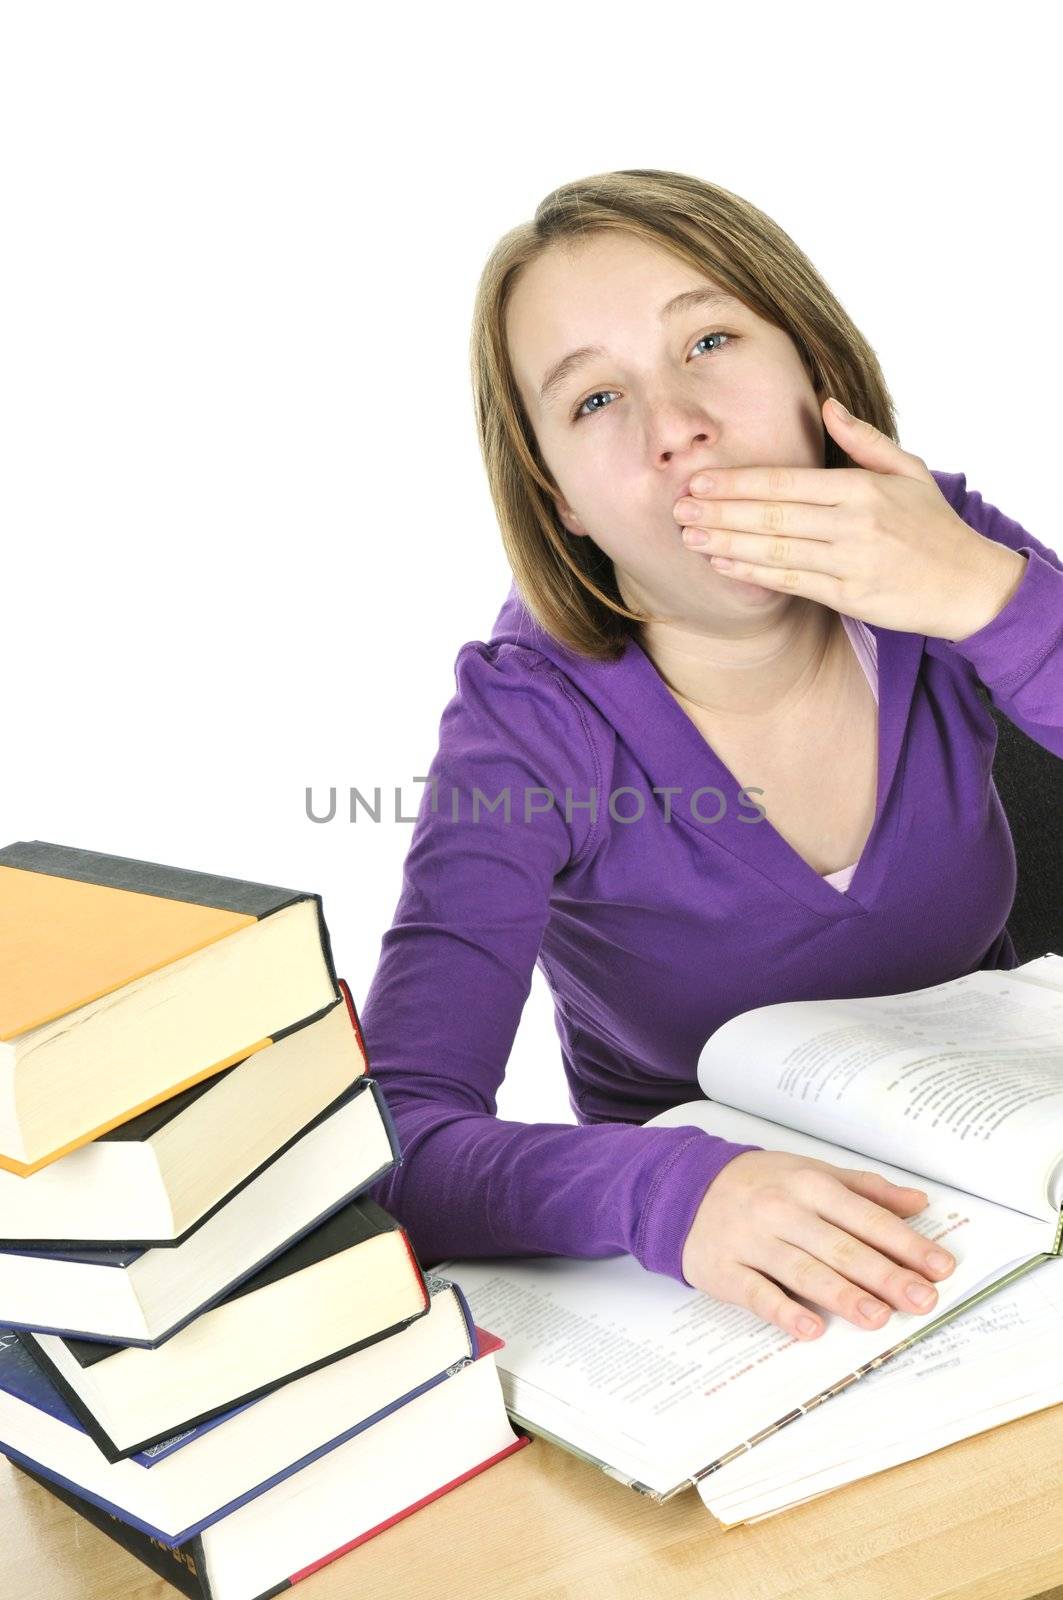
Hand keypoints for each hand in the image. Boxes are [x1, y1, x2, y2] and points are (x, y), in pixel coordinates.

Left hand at [672, 397, 1026, 641]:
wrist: (968, 584)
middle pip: (772, 516)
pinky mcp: (848, 596)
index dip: (738, 483)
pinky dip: (753, 574)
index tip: (701, 481)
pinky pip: (791, 583)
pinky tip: (723, 565)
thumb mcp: (908, 470)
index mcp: (862, 488)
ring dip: (726, 545)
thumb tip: (826, 403)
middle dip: (720, 512)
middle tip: (678, 509)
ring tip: (689, 538)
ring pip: (775, 551)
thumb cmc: (935, 526)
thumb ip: (863, 439)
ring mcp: (849, 562)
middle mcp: (853, 524)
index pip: (786, 483)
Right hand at [680, 1149, 955, 1340]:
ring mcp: (752, 1241)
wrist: (684, 1188)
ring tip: (878, 1317)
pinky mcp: (725, 1270)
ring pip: (803, 1271)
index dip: (906, 1243)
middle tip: (922, 1300)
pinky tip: (810, 1330)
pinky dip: (784, 1312)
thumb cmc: (761, 1183)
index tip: (940, 1267)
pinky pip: (757, 1294)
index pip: (866, 1217)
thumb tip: (919, 1204)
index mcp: (810, 1184)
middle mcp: (783, 1211)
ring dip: (843, 1296)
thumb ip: (866, 1190)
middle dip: (885, 1275)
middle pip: (841, 1247)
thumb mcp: (812, 1172)